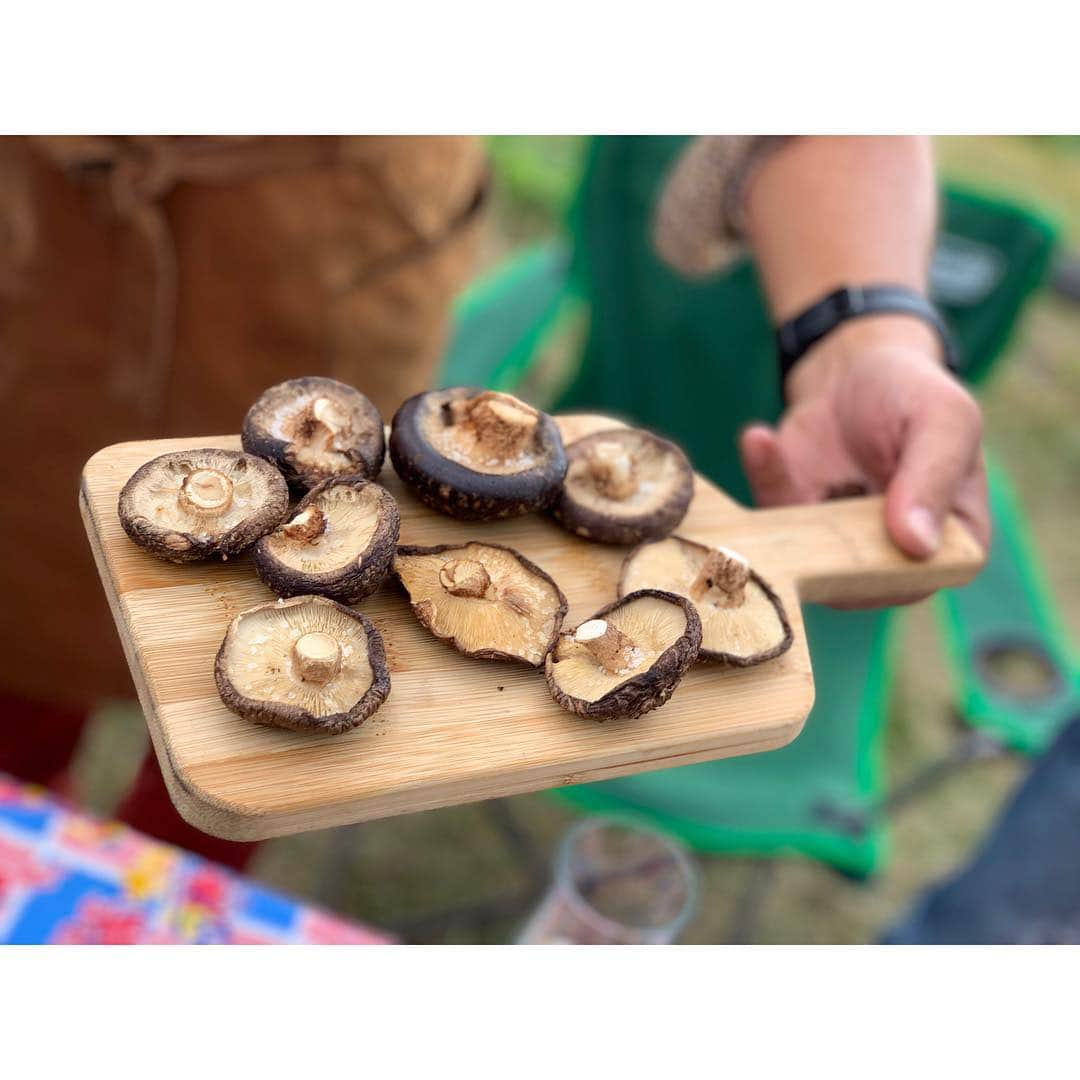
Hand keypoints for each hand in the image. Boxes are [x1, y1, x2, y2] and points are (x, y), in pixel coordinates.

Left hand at [738, 316, 988, 606]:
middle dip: (822, 544)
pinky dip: (761, 473)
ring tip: (768, 448)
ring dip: (781, 503)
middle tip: (800, 497)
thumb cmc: (916, 396)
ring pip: (801, 553)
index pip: (923, 579)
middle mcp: (890, 557)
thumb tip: (917, 546)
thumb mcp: (944, 420)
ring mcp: (834, 544)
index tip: (863, 526)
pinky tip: (758, 438)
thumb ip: (935, 477)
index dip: (890, 568)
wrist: (859, 371)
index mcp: (951, 544)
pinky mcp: (791, 519)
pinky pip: (769, 511)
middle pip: (851, 580)